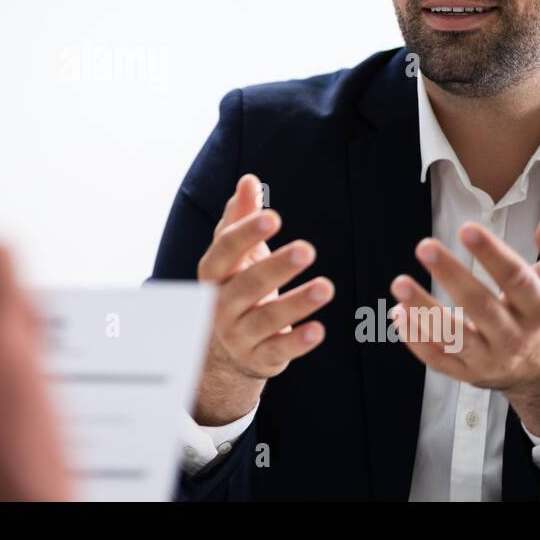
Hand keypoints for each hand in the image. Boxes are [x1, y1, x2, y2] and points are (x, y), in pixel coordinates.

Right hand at [193, 174, 331, 425]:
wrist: (222, 349)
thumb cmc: (234, 287)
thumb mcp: (234, 255)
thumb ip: (241, 217)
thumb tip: (249, 181)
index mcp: (213, 274)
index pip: (225, 251)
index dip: (246, 233)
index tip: (273, 217)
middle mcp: (219, 305)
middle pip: (247, 285)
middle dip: (276, 267)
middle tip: (306, 249)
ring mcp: (237, 335)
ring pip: (266, 319)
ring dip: (297, 303)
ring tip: (326, 287)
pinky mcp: (258, 358)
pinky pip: (278, 350)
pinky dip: (298, 342)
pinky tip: (319, 330)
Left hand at [389, 213, 539, 437]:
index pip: (516, 279)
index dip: (492, 254)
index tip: (466, 229)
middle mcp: (516, 338)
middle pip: (480, 306)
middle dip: (451, 275)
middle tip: (424, 246)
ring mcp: (490, 359)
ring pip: (454, 337)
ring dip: (423, 311)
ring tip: (400, 284)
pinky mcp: (467, 373)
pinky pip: (438, 359)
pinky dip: (416, 339)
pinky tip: (398, 313)